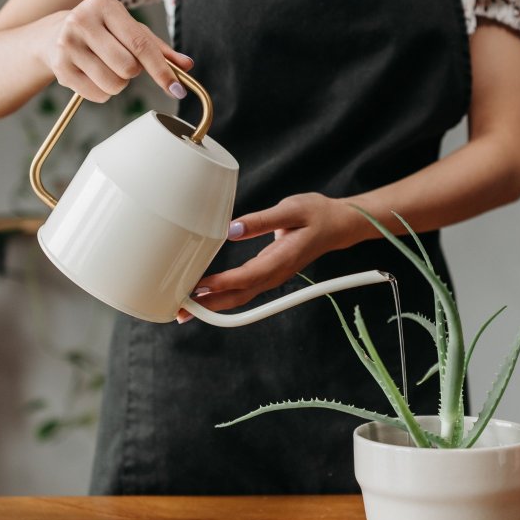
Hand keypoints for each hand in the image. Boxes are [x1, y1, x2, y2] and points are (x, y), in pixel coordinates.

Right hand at [41, 0, 193, 102]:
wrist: (52, 35)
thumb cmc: (101, 32)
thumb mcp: (129, 30)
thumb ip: (159, 48)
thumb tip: (187, 65)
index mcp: (104, 4)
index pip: (141, 44)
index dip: (161, 71)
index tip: (177, 90)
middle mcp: (82, 20)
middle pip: (128, 68)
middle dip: (132, 72)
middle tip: (120, 60)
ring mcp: (67, 44)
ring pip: (114, 84)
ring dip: (118, 83)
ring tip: (106, 67)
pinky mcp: (59, 67)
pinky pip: (98, 95)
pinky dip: (103, 92)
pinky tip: (92, 75)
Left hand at [179, 193, 360, 321]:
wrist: (338, 225)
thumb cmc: (317, 214)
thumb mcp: (291, 209)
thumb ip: (261, 220)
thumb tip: (231, 230)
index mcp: (281, 259)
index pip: (246, 276)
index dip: (221, 284)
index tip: (198, 287)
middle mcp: (276, 274)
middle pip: (239, 296)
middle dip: (209, 305)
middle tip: (181, 310)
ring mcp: (273, 277)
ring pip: (240, 296)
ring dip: (213, 304)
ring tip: (186, 307)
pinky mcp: (269, 274)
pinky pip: (244, 290)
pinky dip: (223, 295)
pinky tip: (206, 294)